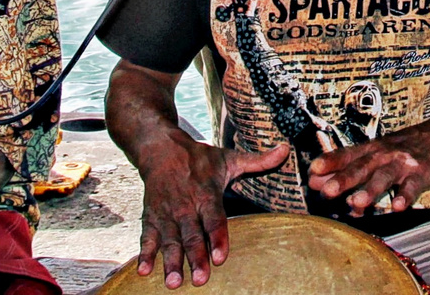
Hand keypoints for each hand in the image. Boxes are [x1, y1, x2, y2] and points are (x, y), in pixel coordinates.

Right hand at [136, 139, 288, 288]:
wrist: (161, 148)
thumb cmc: (200, 159)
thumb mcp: (229, 158)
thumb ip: (257, 161)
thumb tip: (285, 149)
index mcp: (206, 193)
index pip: (214, 218)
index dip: (218, 237)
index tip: (221, 258)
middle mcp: (186, 206)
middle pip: (191, 235)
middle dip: (195, 257)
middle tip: (200, 280)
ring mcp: (167, 213)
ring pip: (169, 240)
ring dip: (171, 261)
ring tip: (173, 282)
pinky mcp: (151, 217)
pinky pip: (147, 236)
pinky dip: (145, 253)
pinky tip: (144, 271)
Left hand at [306, 126, 429, 215]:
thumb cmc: (402, 147)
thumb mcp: (375, 152)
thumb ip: (347, 166)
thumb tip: (314, 180)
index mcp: (370, 149)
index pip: (346, 155)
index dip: (330, 162)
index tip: (313, 171)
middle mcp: (383, 154)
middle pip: (361, 167)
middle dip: (344, 179)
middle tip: (327, 191)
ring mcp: (402, 163)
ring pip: (384, 177)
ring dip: (370, 190)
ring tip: (356, 203)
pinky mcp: (421, 173)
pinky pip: (412, 186)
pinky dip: (405, 196)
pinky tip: (398, 207)